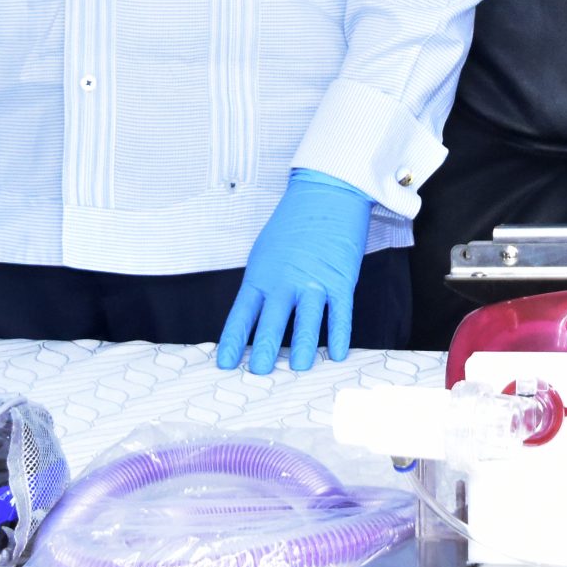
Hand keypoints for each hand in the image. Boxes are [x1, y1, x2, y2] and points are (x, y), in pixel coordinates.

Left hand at [216, 169, 372, 374]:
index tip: (225, 364)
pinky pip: (341, 314)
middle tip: (259, 373)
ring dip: (304, 349)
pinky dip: (340, 335)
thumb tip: (256, 316)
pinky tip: (339, 354)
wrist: (327, 192)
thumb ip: (262, 284)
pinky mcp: (342, 280)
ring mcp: (315, 281)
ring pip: (308, 323)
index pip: (242, 315)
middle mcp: (285, 281)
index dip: (233, 341)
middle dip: (266, 351)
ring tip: (300, 369)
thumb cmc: (293, 223)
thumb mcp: (265, 252)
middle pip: (273, 323)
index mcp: (261, 275)